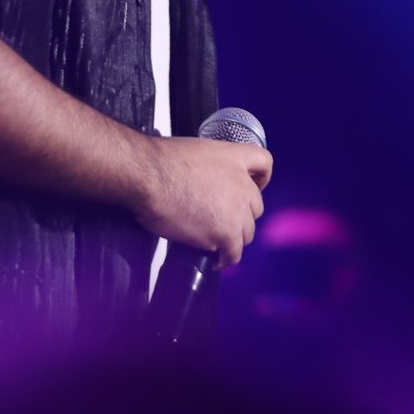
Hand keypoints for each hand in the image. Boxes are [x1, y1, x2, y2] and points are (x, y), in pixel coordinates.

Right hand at [133, 135, 271, 263]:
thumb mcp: (194, 152)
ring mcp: (237, 210)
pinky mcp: (226, 233)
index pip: (264, 163)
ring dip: (233, 238)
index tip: (250, 187)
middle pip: (255, 206)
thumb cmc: (159, 162)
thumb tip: (201, 185)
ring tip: (215, 244)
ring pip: (246, 232)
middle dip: (241, 216)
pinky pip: (234, 253)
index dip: (260, 178)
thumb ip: (209, 168)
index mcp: (234, 157)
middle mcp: (243, 183)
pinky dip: (225, 258)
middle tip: (221, 222)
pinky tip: (215, 260)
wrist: (149, 177)